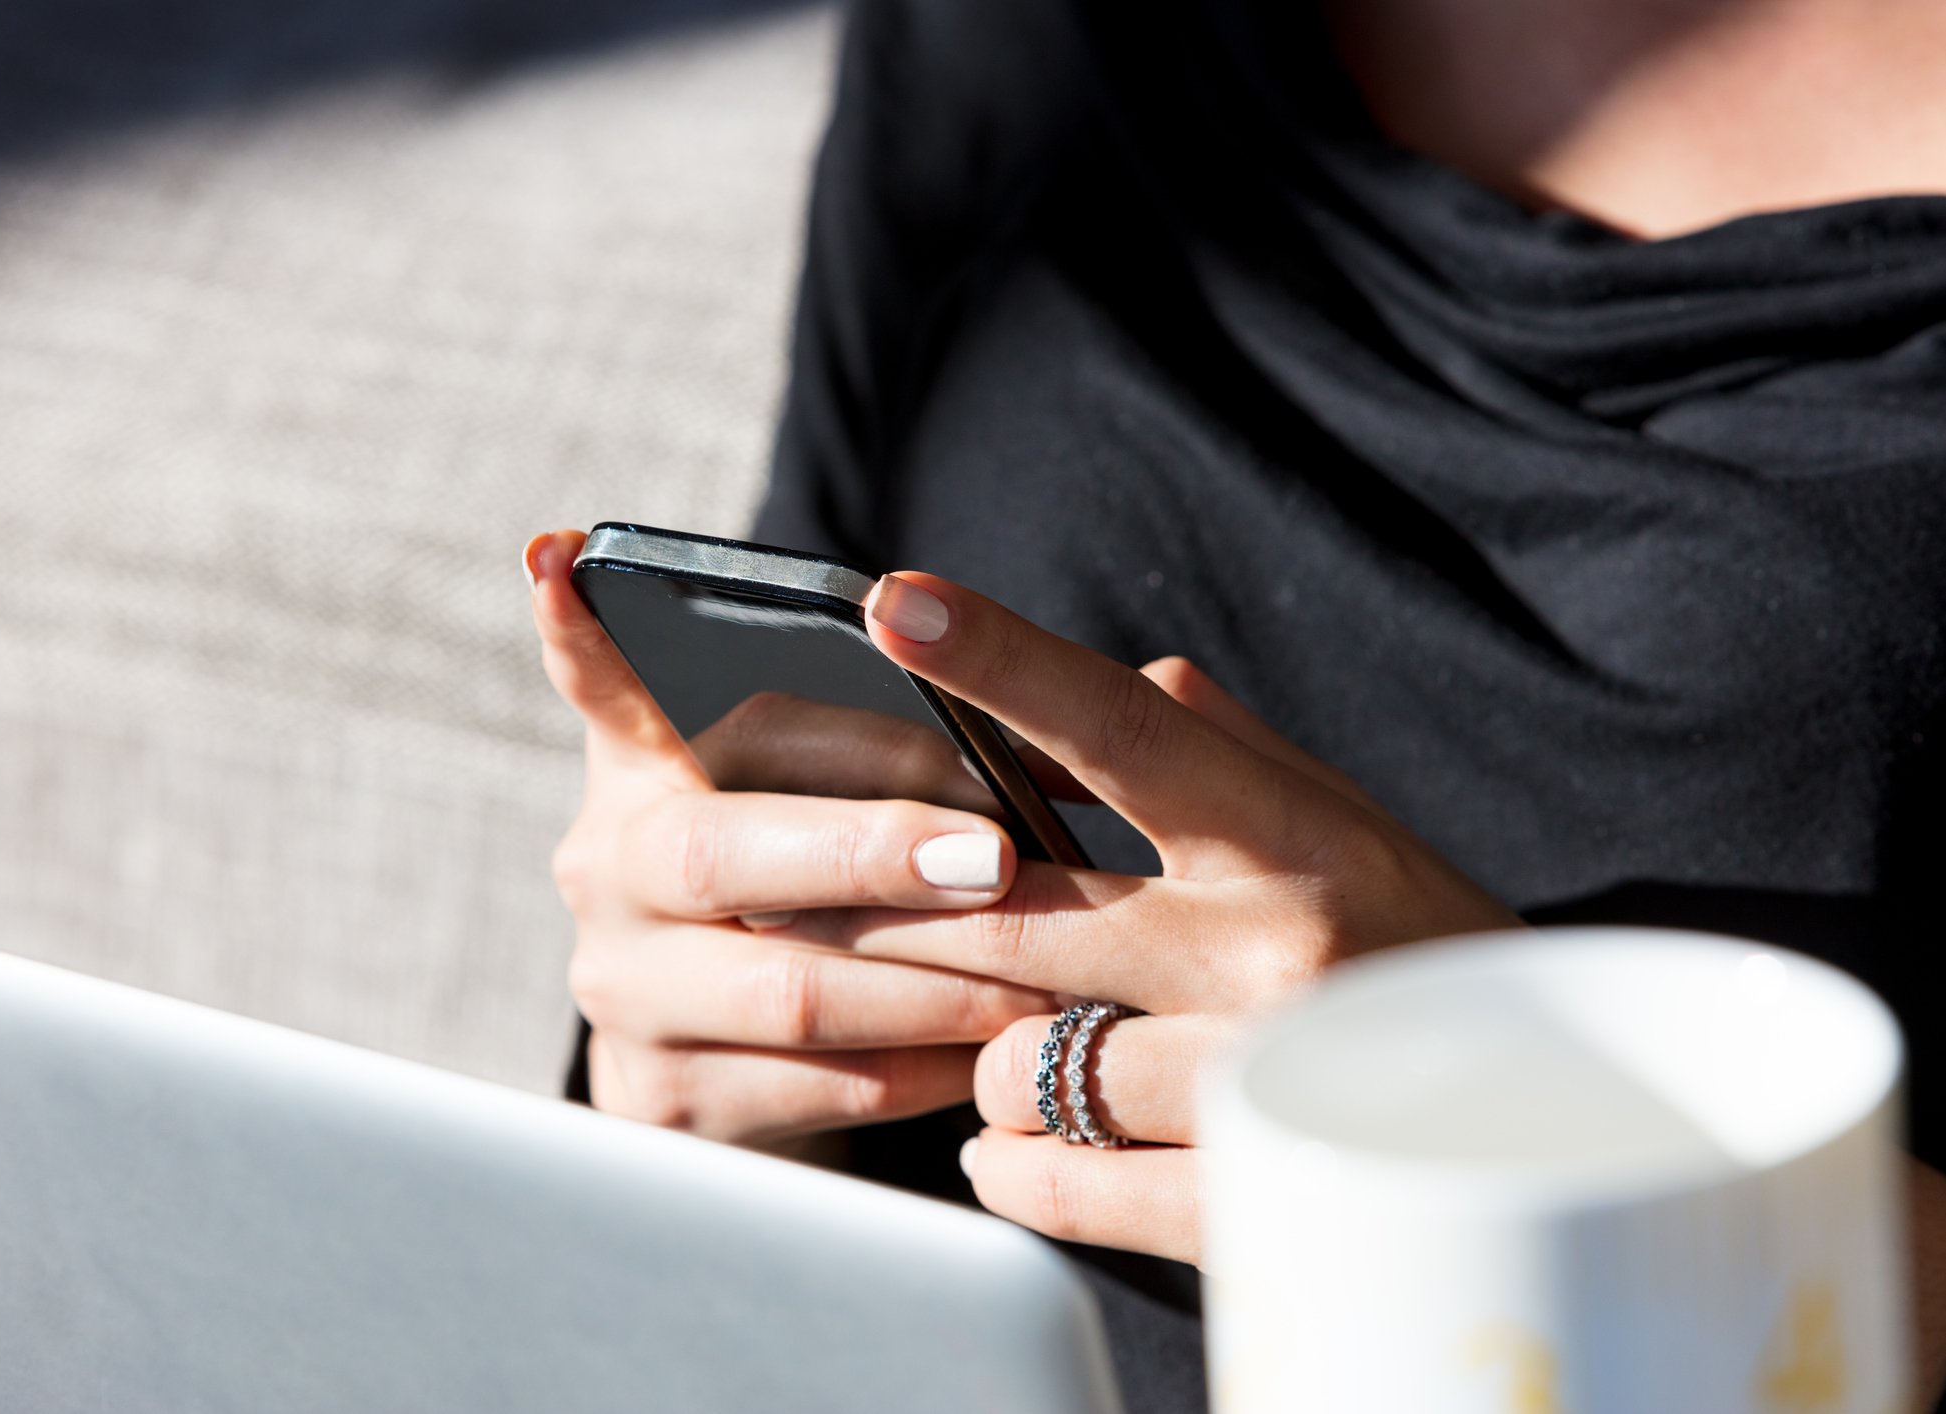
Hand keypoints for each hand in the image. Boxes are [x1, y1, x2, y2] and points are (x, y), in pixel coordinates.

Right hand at [524, 531, 1057, 1147]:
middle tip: (994, 855)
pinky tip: (998, 1050)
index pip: (604, 680)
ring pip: (790, 986)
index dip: (579, 627)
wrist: (745, 1057)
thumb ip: (872, 740)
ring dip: (937, 980)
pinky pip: (816, 1084)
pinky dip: (923, 1067)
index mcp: (641, 763)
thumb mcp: (819, 790)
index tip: (562, 558)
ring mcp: (623, 987)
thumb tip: (1022, 720)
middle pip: (724, 850)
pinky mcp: (661, 1097)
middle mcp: (608, 866)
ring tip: (1053, 971)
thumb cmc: (818, 885)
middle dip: (871, 850)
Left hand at [776, 571, 1521, 1262]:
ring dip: (986, 1054)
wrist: (1555, 1122)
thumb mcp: (1355, 828)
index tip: (901, 601)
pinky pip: (1053, 1177)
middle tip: (829, 905)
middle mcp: (1273, 951)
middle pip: (1014, 912)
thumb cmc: (1426, 948)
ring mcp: (1259, 1083)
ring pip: (1018, 1060)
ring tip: (1016, 1046)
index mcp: (1292, 839)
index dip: (1004, 663)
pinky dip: (1008, 1159)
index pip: (1127, 729)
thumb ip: (1234, 754)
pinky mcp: (1243, 1203)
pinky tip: (1018, 1139)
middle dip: (895, 912)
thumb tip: (1133, 677)